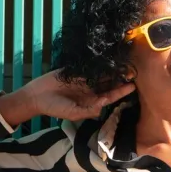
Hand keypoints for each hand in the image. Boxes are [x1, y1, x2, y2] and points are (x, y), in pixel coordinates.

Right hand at [0, 70, 135, 125]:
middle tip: (134, 71)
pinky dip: (99, 63)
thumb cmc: (55, 108)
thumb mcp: (73, 113)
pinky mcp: (76, 70)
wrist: (36, 96)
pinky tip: (108, 58)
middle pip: (108, 84)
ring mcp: (83, 79)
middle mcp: (90, 90)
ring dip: (112, 69)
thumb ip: (88, 110)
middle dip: (120, 79)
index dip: (121, 92)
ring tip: (125, 63)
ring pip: (101, 74)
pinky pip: (89, 66)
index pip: (110, 96)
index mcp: (91, 101)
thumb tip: (103, 104)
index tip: (132, 86)